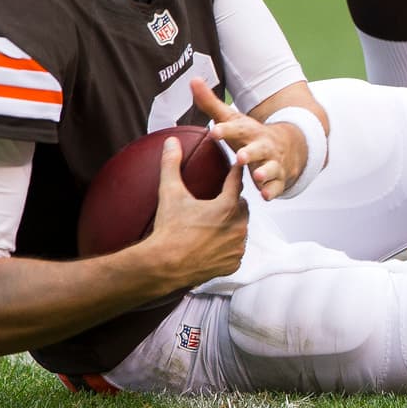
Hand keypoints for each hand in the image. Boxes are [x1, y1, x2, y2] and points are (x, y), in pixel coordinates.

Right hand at [149, 136, 247, 285]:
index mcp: (227, 206)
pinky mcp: (233, 263)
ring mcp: (236, 247)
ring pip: (241, 228)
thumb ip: (171, 164)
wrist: (164, 265)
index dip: (234, 173)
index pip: (236, 182)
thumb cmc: (169, 230)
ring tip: (219, 220)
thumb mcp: (170, 193)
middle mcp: (237, 227)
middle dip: (234, 201)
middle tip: (222, 198)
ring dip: (233, 223)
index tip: (236, 166)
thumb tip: (171, 143)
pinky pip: (236, 249)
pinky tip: (217, 242)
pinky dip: (229, 245)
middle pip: (242, 206)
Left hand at [191, 79, 305, 200]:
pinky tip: (265, 196)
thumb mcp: (233, 119)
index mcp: (249, 131)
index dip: (226, 130)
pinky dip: (272, 190)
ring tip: (257, 177)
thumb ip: (211, 104)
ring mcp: (273, 162)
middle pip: (258, 148)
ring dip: (264, 172)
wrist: (289, 145)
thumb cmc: (250, 134)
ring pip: (270, 167)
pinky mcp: (279, 178)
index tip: (214, 131)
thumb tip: (193, 81)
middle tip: (240, 156)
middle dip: (250, 153)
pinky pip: (277, 186)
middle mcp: (263, 145)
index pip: (237, 129)